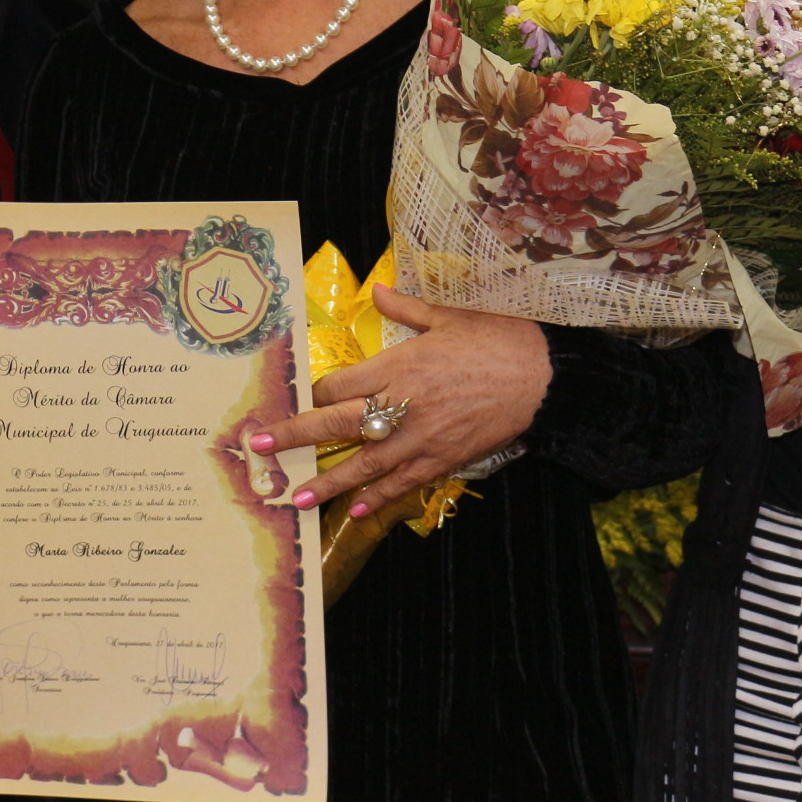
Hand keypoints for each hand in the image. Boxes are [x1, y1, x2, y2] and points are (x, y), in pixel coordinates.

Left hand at [249, 287, 550, 516]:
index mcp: (397, 365)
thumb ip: (406, 309)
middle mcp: (400, 404)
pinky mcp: (441, 460)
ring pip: (362, 464)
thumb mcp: (448, 316)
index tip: (295, 399)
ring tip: (294, 499)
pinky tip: (353, 511)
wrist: (542, 378)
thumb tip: (378, 290)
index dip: (313, 393)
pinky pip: (400, 484)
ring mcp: (419, 438)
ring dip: (325, 483)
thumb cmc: (496, 340)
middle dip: (294, 436)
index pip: (338, 384)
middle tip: (259, 448)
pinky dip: (375, 499)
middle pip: (335, 423)